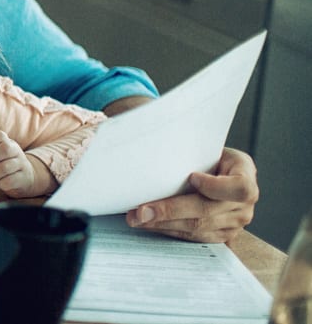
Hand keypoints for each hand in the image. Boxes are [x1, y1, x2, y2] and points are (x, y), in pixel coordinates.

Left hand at [0, 131, 49, 197]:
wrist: (23, 178)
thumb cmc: (1, 163)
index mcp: (7, 142)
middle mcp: (16, 151)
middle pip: (6, 148)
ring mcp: (21, 164)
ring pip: (8, 166)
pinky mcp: (24, 178)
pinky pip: (13, 180)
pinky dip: (3, 183)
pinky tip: (0, 183)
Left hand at [126, 147, 257, 242]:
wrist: (219, 172)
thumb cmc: (208, 156)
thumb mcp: (207, 148)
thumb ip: (192, 154)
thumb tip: (154, 159)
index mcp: (246, 176)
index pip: (239, 187)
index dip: (215, 186)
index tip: (192, 177)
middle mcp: (244, 205)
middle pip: (207, 211)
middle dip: (169, 211)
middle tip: (141, 211)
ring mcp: (235, 224)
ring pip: (197, 228)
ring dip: (163, 224)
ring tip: (137, 218)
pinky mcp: (222, 236)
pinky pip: (193, 237)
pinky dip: (168, 230)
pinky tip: (149, 224)